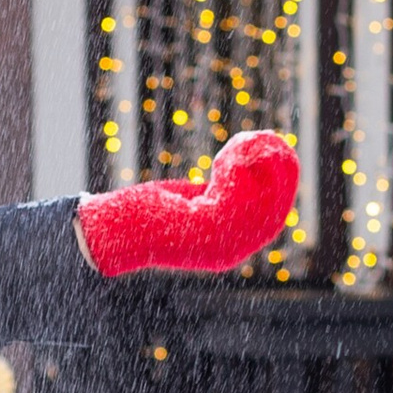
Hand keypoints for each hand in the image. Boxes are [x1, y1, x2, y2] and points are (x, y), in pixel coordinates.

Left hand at [76, 132, 299, 279]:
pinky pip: (238, 196)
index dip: (282, 186)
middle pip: (275, 212)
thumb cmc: (144, 214)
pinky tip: (228, 155)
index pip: (272, 218)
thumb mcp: (189, 200)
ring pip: (261, 202)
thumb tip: (233, 174)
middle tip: (272, 141)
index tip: (279, 156)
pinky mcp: (205, 229)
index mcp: (228, 246)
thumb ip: (214, 192)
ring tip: (245, 142)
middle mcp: (230, 251)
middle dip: (280, 174)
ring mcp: (219, 243)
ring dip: (258, 166)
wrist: (111, 231)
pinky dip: (239, 170)